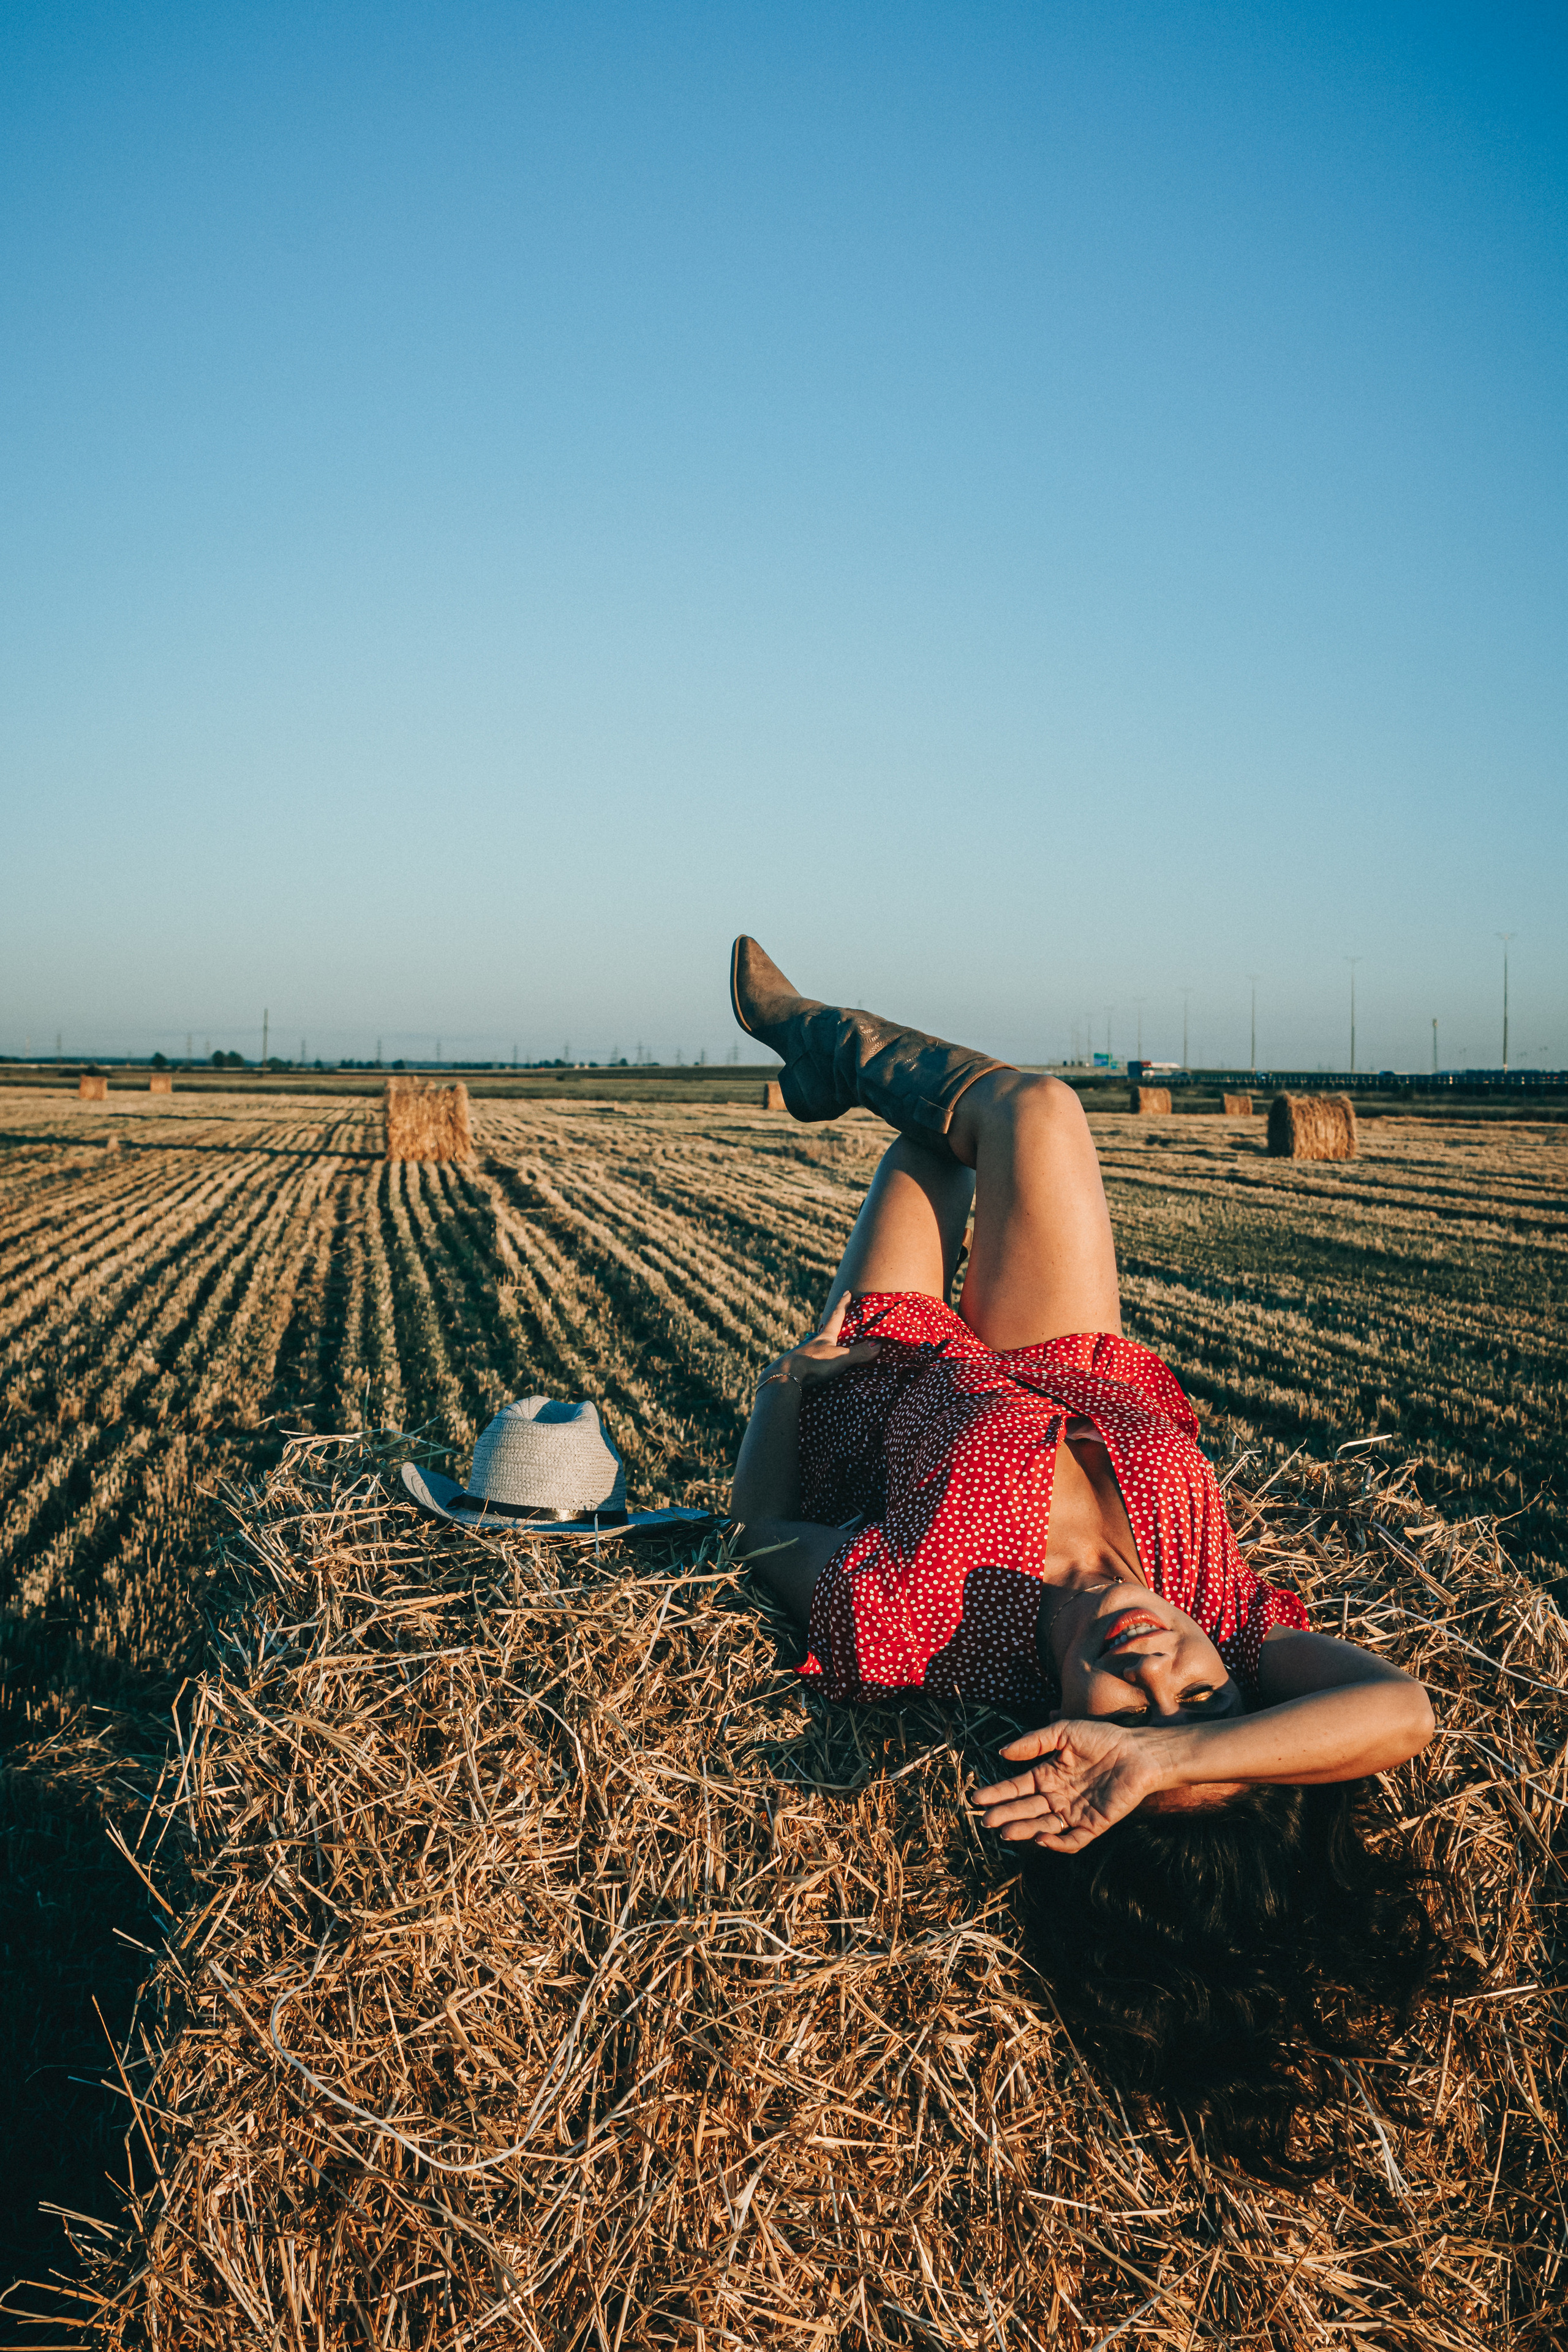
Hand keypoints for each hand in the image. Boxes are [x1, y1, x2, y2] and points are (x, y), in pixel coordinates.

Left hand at [760, 1294, 881, 1391]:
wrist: (786, 1376)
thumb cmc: (814, 1362)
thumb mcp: (840, 1357)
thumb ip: (858, 1352)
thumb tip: (878, 1345)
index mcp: (825, 1336)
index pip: (836, 1316)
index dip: (843, 1304)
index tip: (847, 1292)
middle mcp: (814, 1342)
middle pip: (825, 1328)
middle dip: (833, 1321)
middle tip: (838, 1313)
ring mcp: (805, 1353)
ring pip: (817, 1343)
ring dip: (824, 1341)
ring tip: (830, 1340)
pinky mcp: (801, 1367)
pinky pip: (813, 1359)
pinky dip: (818, 1357)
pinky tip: (818, 1362)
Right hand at [971, 1718, 1166, 1853]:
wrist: (1140, 1752)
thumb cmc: (1104, 1738)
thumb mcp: (1065, 1733)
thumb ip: (1035, 1742)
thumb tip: (1002, 1752)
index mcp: (1049, 1775)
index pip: (1018, 1787)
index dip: (998, 1793)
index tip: (977, 1797)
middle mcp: (1059, 1796)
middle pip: (1026, 1809)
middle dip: (1005, 1814)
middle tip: (985, 1820)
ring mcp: (1075, 1812)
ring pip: (1043, 1826)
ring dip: (1024, 1829)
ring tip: (1004, 1830)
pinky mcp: (1094, 1824)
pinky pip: (1073, 1839)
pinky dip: (1057, 1843)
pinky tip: (1041, 1838)